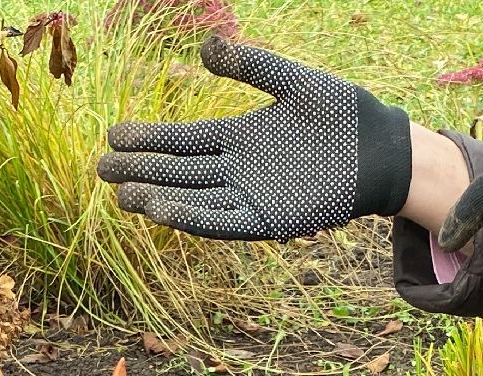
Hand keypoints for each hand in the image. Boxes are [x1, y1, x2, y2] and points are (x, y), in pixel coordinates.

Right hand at [96, 36, 412, 240]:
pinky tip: (164, 212)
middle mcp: (237, 169)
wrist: (380, 151)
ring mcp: (250, 195)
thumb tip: (204, 48)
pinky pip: (223, 220)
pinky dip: (193, 218)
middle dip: (141, 170)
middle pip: (178, 171)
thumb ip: (250, 66)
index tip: (114, 136)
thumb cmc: (342, 114)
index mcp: (238, 136)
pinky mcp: (268, 219)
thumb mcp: (293, 81)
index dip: (148, 139)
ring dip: (159, 198)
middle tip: (102, 170)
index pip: (182, 140)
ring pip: (193, 198)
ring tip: (124, 195)